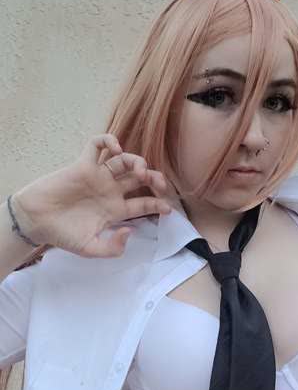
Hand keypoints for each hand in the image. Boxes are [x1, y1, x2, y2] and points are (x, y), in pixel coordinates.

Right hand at [12, 133, 173, 257]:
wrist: (37, 222)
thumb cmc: (62, 235)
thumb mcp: (90, 249)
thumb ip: (112, 248)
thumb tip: (129, 231)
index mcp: (115, 210)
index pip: (143, 203)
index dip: (158, 205)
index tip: (168, 209)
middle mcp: (110, 191)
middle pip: (139, 178)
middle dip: (154, 178)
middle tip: (159, 184)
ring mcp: (98, 176)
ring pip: (124, 160)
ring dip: (137, 161)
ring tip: (140, 171)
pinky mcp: (83, 165)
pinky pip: (97, 145)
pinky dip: (108, 140)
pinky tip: (116, 147)